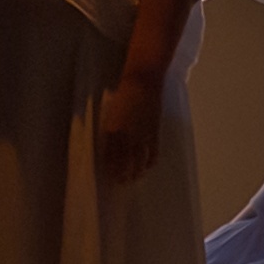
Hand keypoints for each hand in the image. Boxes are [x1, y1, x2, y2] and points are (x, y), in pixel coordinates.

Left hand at [95, 72, 162, 186]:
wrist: (142, 81)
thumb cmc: (123, 94)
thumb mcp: (111, 112)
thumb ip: (111, 129)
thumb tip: (110, 145)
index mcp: (112, 129)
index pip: (110, 155)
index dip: (111, 168)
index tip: (110, 176)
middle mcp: (126, 135)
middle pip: (124, 161)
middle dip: (123, 174)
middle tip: (122, 182)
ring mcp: (141, 134)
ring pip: (138, 160)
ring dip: (136, 172)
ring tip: (134, 178)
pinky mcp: (154, 131)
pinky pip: (152, 152)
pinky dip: (150, 162)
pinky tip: (147, 166)